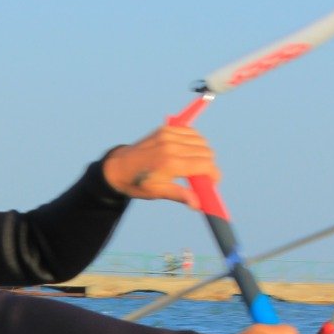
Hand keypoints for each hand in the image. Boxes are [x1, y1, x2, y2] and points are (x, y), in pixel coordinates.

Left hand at [102, 124, 221, 204]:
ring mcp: (168, 135)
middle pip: (206, 152)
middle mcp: (171, 146)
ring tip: (194, 165)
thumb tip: (197, 204)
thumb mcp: (156, 192)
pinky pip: (191, 132)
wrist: (118, 167)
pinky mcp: (166, 129)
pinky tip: (189, 152)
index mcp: (170, 164)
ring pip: (201, 141)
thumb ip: (178, 195)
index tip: (213, 182)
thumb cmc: (138, 183)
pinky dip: (195, 141)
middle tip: (201, 177)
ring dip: (203, 153)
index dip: (214, 175)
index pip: (205, 165)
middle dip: (208, 166)